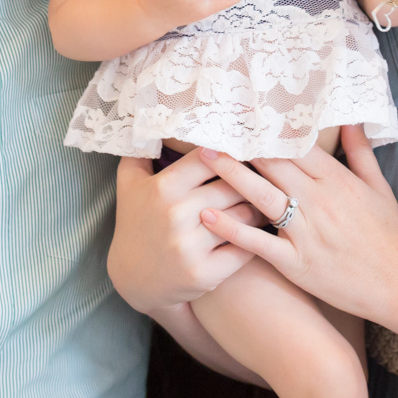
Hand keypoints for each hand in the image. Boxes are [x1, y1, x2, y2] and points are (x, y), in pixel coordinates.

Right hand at [108, 151, 266, 313]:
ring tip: (268, 202)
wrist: (133, 279)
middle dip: (250, 182)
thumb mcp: (129, 184)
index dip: (231, 154)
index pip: (211, 158)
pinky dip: (257, 239)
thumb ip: (141, 149)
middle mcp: (176, 214)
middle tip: (266, 177)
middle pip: (233, 186)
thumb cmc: (136, 223)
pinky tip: (261, 232)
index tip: (246, 152)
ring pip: (244, 215)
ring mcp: (190, 246)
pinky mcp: (205, 274)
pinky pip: (245, 248)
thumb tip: (152, 118)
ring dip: (259, 209)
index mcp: (163, 188)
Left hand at [195, 125, 397, 327]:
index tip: (243, 115)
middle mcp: (319, 201)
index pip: (295, 146)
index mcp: (337, 180)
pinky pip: (258, 242)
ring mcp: (306, 232)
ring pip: (262, 195)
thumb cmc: (388, 236)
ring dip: (230, 174)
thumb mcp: (379, 188)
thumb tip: (350, 119)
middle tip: (212, 127)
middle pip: (272, 164)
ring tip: (203, 158)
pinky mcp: (296, 262)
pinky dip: (232, 228)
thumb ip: (361, 152)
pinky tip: (207, 216)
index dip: (267, 129)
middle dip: (241, 145)